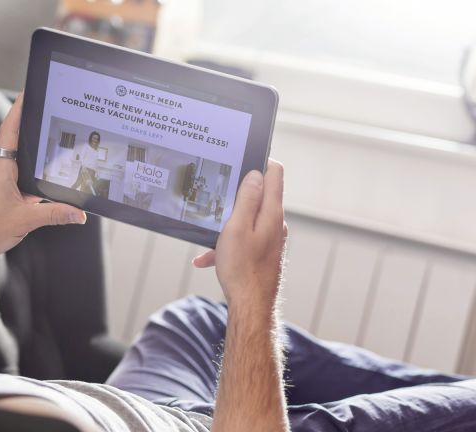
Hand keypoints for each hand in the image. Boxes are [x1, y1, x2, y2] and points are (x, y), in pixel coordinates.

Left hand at [0, 93, 86, 265]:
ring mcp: (0, 182)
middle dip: (32, 126)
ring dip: (35, 152)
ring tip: (55, 140)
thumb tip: (79, 213)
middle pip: (18, 141)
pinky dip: (35, 174)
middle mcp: (0, 171)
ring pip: (22, 161)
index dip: (19, 111)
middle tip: (48, 110)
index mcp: (2, 169)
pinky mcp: (3, 194)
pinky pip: (22, 178)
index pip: (10, 131)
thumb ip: (54, 214)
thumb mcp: (25, 221)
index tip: (28, 93)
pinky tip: (48, 178)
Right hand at [192, 159, 286, 308]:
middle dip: (236, 194)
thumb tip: (256, 174)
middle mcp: (275, 223)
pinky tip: (207, 258)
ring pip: (246, 220)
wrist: (250, 306)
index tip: (240, 159)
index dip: (260, 161)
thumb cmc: (242, 268)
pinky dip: (226, 244)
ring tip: (207, 238)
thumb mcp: (236, 228)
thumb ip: (247, 199)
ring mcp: (271, 238)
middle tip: (216, 194)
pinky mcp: (263, 252)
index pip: (275, 173)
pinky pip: (243, 240)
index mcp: (271, 212)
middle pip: (259, 195)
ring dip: (226, 224)